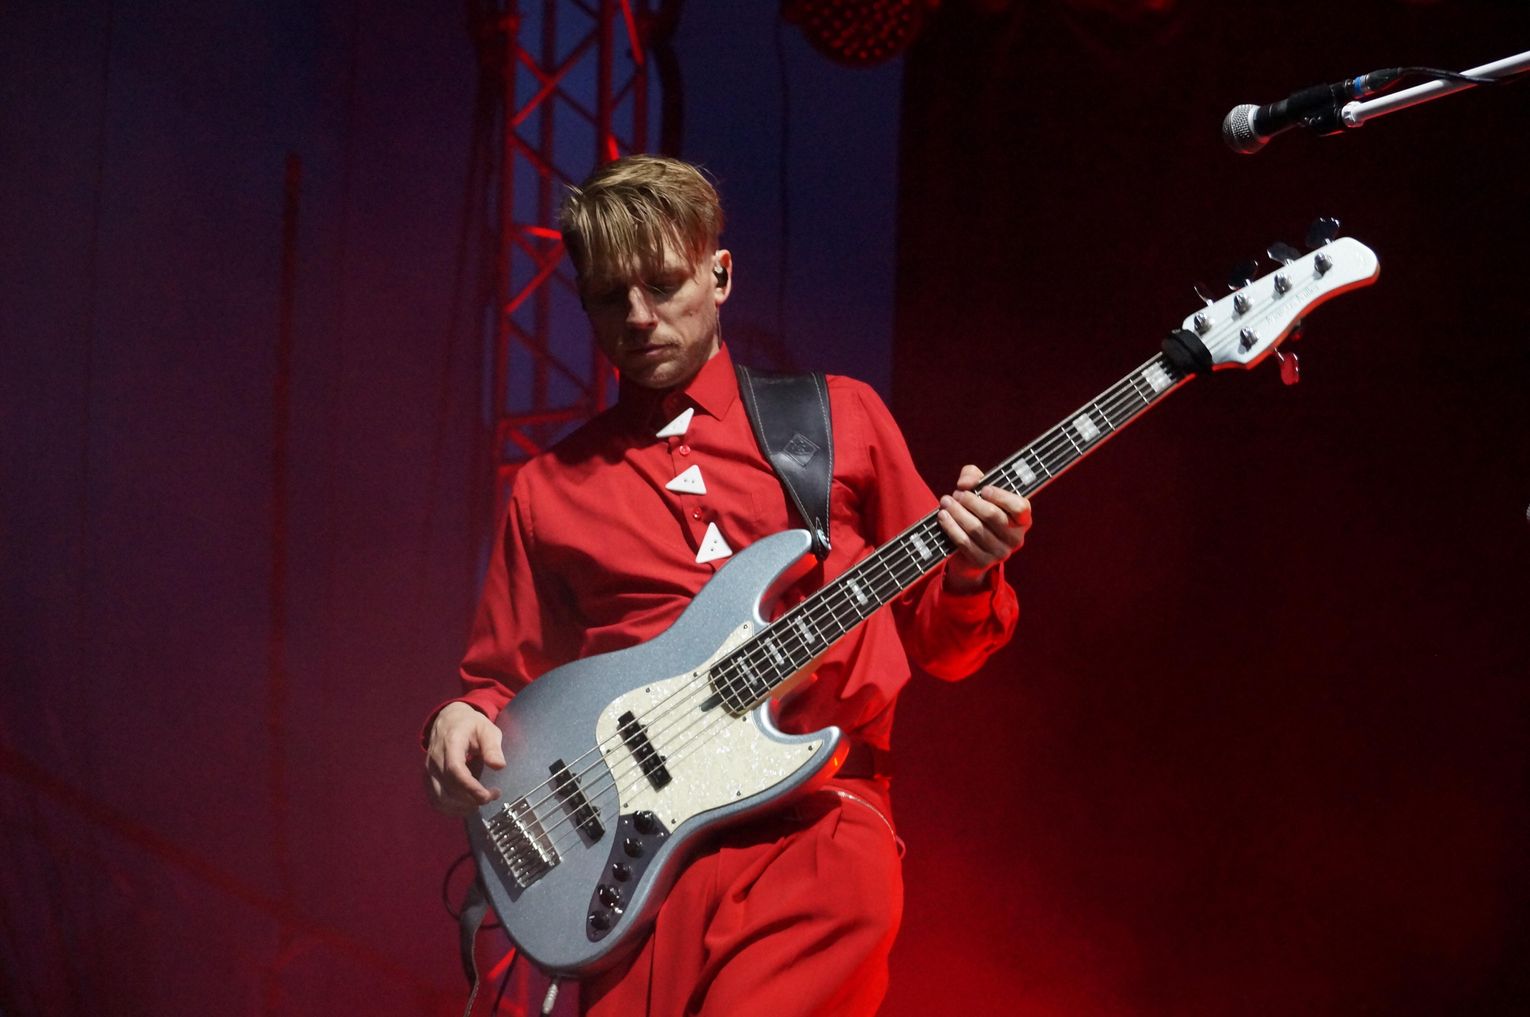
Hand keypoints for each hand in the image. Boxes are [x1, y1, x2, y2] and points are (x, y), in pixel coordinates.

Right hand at [424, 701, 505, 816]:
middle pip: (448, 788)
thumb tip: (499, 766)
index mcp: (450, 743)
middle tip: (492, 795)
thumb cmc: (470, 724)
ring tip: (481, 800)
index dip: (470, 787)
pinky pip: (436, 800)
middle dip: (472, 798)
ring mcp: (429, 770)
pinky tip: (467, 805)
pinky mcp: (429, 778)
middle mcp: (435, 758)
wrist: (449, 720)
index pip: (455, 770)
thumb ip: (492, 747)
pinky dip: (451, 808)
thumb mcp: (487, 729)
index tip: (487, 795)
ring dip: (462, 806)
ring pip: (440, 798)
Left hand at [936, 464, 1031, 593]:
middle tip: (956, 494)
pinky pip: (965, 543)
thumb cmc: (977, 513)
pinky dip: (951, 527)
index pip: (1020, 507)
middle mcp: (1016, 538)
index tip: (983, 489)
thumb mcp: (978, 490)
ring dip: (957, 512)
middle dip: (971, 501)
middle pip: (993, 515)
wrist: (969, 553)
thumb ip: (974, 476)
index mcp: (1023, 520)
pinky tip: (943, 517)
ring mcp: (1001, 553)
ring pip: (976, 529)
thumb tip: (966, 483)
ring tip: (945, 502)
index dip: (1001, 496)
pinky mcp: (983, 563)